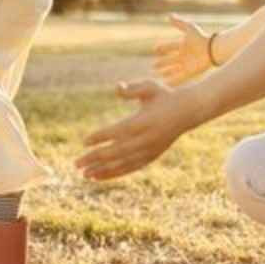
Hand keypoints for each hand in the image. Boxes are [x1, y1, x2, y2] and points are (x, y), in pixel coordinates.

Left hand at [76, 79, 197, 180]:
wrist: (188, 111)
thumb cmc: (165, 96)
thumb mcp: (150, 87)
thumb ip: (132, 89)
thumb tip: (117, 88)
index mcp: (143, 122)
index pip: (117, 132)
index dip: (101, 137)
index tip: (85, 141)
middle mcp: (145, 139)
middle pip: (116, 152)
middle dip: (95, 159)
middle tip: (76, 164)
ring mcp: (149, 150)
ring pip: (122, 164)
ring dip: (102, 170)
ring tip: (84, 175)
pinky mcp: (151, 157)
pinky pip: (130, 168)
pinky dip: (115, 174)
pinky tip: (99, 177)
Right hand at [153, 14, 211, 85]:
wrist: (213, 49)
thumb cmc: (201, 38)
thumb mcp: (189, 28)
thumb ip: (179, 23)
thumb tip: (169, 15)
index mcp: (182, 46)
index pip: (169, 47)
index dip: (162, 48)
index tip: (155, 49)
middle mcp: (183, 56)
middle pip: (169, 60)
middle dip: (161, 63)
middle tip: (153, 67)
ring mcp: (186, 65)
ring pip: (173, 70)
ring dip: (165, 72)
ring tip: (157, 76)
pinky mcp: (190, 72)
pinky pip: (179, 77)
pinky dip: (172, 80)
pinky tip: (166, 83)